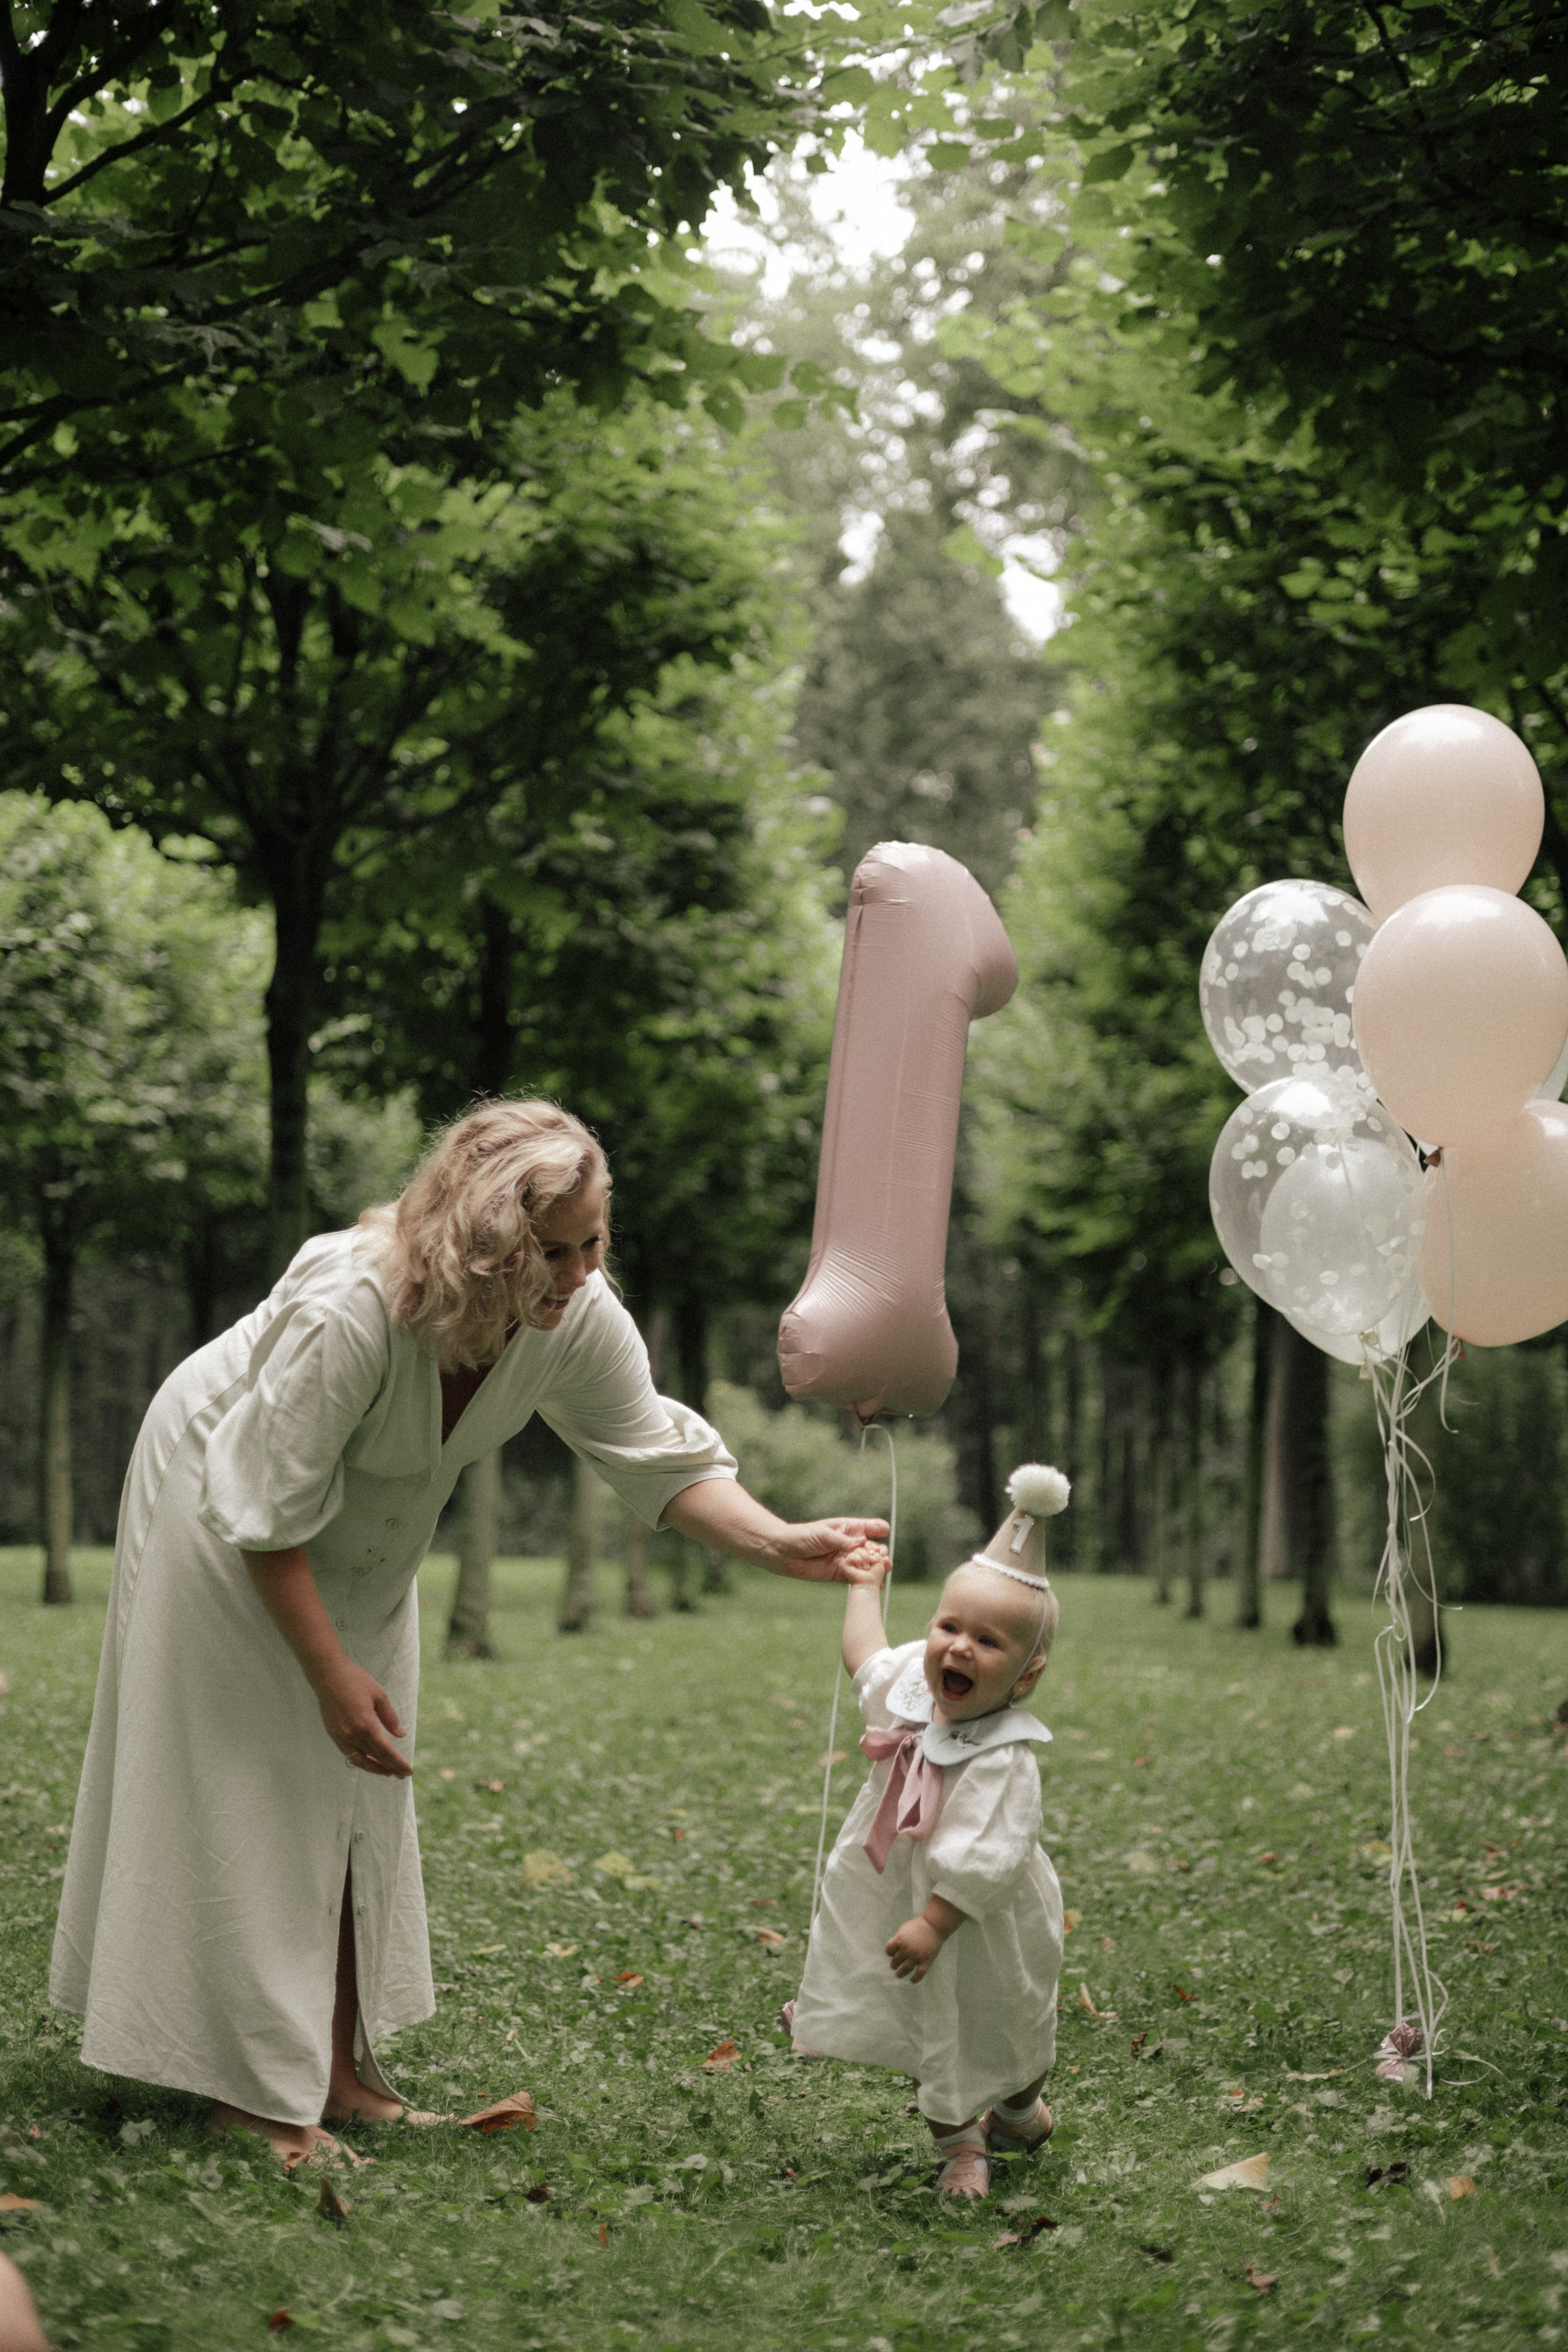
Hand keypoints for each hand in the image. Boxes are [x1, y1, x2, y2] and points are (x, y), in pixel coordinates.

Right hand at [312, 1659, 411, 1777]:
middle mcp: (352, 1735)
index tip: (408, 1771)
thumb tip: (401, 1734)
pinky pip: (348, 1753)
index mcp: (366, 1725)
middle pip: (374, 1758)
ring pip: (359, 1760)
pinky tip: (368, 1758)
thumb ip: (390, 1718)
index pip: (385, 1751)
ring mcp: (341, 1736)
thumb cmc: (356, 1681)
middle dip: (389, 1768)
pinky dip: (360, 1759)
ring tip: (387, 1770)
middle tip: (401, 1774)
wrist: (328, 1675)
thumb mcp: (379, 1696)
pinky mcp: (333, 1734)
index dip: (398, 1763)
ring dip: (374, 1767)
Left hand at [768, 1517, 891, 1581]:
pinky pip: (858, 1578)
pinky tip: (878, 1585)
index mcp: (848, 1529)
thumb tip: (863, 1542)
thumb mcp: (825, 1534)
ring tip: (884, 1568)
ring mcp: (846, 1560)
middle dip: (880, 1552)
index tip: (883, 1532)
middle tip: (881, 1557)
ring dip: (877, 1566)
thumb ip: (843, 1540)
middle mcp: (850, 1545)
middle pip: (872, 1548)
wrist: (785, 1553)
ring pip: (867, 1564)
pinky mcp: (840, 1574)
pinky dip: (868, 1581)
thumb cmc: (803, 1536)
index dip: (878, 1529)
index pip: (869, 1527)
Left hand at [885, 1915, 946, 1982]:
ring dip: (900, 1973)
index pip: (889, 1950)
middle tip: (893, 1967)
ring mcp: (916, 1956)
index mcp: (900, 1940)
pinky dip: (915, 1979)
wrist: (934, 1925)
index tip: (891, 1954)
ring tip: (898, 1975)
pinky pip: (920, 1973)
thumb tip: (894, 1947)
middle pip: (896, 1960)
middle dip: (894, 1964)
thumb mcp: (904, 1928)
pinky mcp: (926, 1961)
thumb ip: (899, 1938)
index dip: (889, 1953)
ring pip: (906, 1969)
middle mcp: (906, 1950)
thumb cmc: (918, 1925)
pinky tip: (912, 1981)